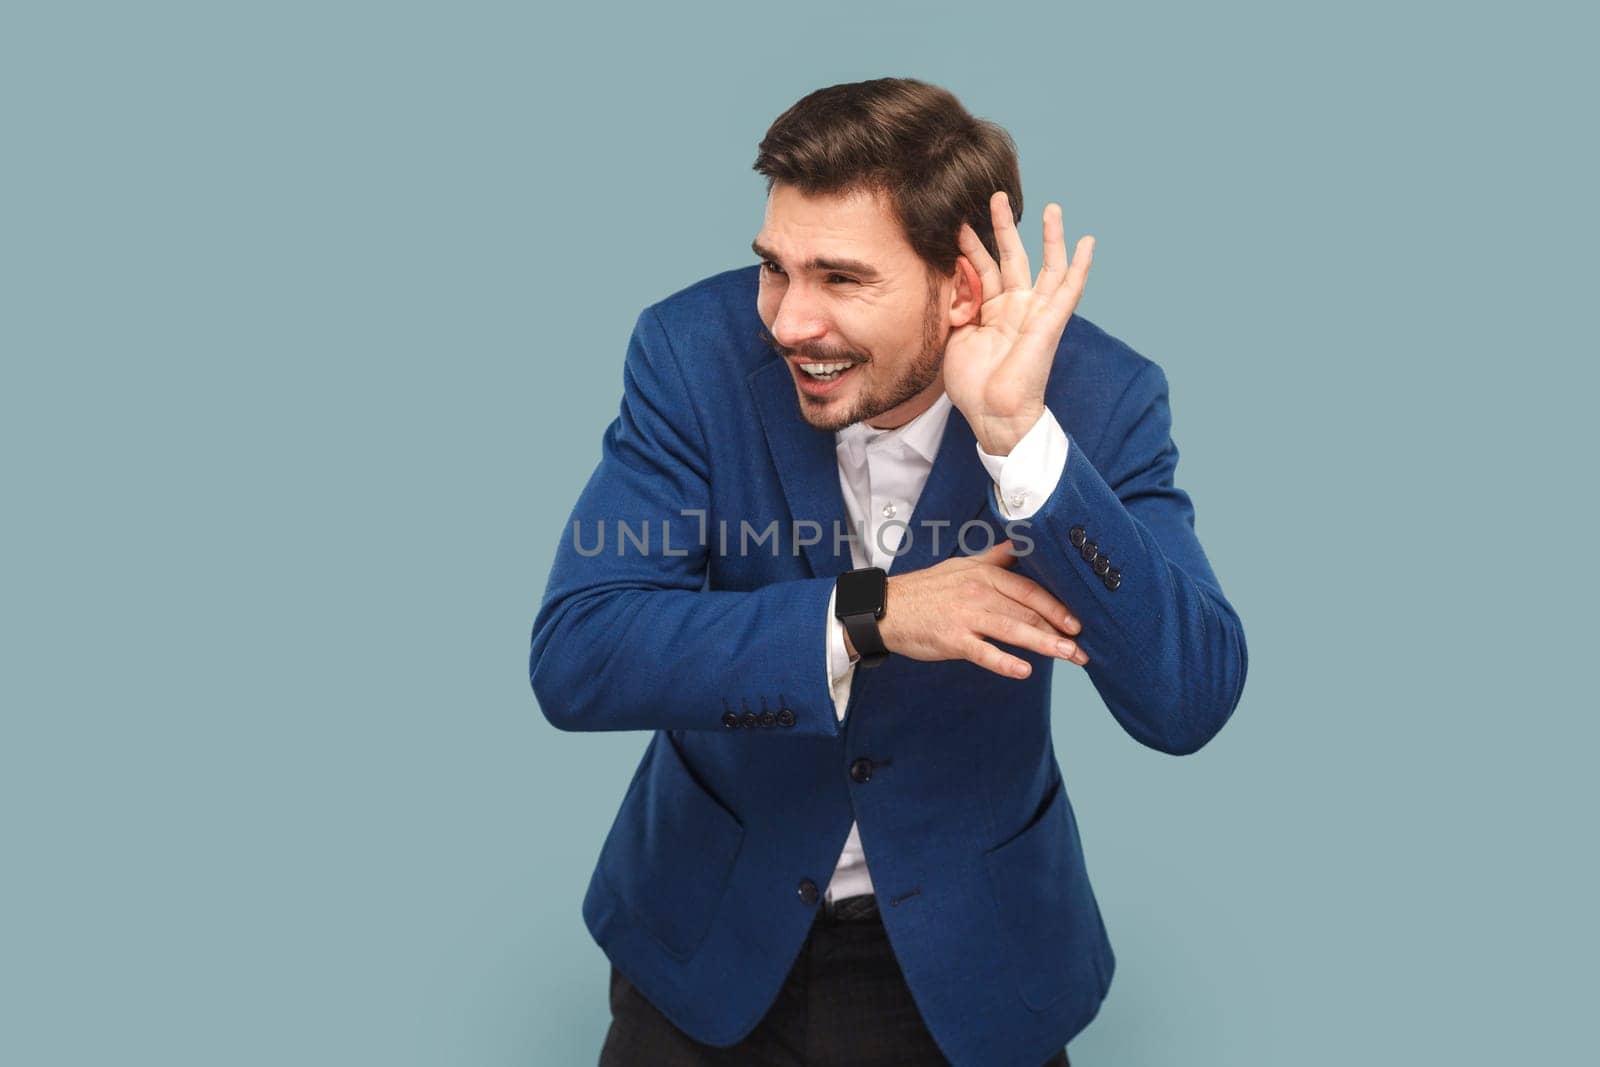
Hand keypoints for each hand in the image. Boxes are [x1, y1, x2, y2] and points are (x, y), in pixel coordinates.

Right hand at [878, 540, 1087, 678]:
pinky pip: (983, 652)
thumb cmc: (926, 590)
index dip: (1058, 607)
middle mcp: (980, 592)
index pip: (1031, 590)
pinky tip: (1025, 671)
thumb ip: (995, 558)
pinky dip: (1005, 662)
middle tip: (1083, 649)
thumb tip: (1020, 545)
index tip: (1079, 623)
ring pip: (1013, 630)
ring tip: (1069, 657)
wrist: (887, 609)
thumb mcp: (961, 566)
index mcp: (985, 574)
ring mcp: (966, 616)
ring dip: (1045, 644)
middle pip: (1028, 611)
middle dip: (1060, 631)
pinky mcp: (952, 639)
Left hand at [944, 191, 1094, 455]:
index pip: (981, 268)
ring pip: (1045, 267)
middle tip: (995, 196)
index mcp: (992, 312)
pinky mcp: (1049, 323)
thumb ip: (956, 307)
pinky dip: (1080, 266)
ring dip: (1048, 237)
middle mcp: (1016, 308)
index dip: (969, 245)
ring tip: (1051, 207)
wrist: (993, 415)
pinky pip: (1069, 291)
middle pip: (1012, 258)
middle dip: (1003, 227)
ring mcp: (1034, 314)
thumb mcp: (955, 337)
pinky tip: (1088, 242)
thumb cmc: (973, 386)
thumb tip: (948, 278)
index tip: (955, 220)